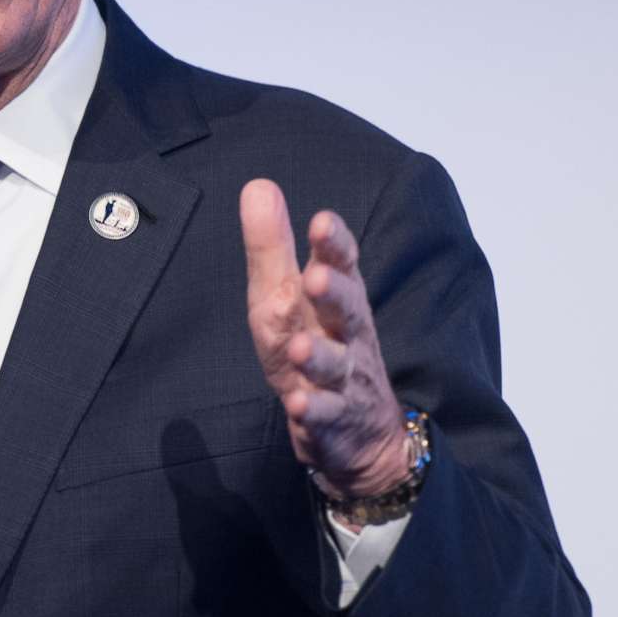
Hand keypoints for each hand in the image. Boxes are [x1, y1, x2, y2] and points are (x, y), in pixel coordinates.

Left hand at [240, 178, 411, 499]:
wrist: (359, 430)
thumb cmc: (317, 344)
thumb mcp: (288, 294)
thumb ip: (273, 246)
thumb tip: (258, 186)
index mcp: (337, 297)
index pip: (343, 265)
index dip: (335, 245)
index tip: (322, 222)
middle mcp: (346, 334)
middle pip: (347, 311)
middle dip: (334, 293)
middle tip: (317, 277)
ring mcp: (343, 379)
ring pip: (335, 366)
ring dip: (319, 357)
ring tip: (300, 348)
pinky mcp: (334, 420)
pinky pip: (325, 415)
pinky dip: (312, 411)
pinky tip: (296, 404)